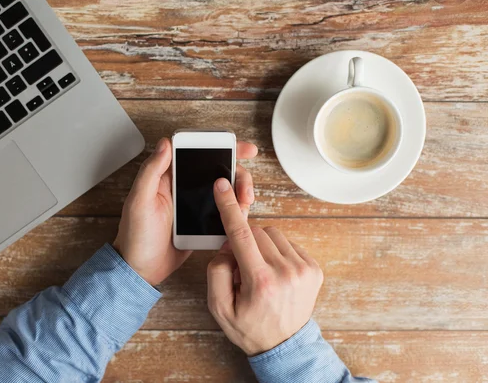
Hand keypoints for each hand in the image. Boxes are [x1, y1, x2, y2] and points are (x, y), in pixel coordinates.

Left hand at [114, 138, 257, 285]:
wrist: (141, 270)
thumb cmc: (134, 236)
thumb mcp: (139, 201)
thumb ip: (151, 171)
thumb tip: (165, 143)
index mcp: (169, 177)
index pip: (198, 154)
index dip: (223, 147)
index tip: (242, 149)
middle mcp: (185, 188)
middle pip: (219, 171)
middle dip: (239, 174)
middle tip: (245, 189)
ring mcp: (196, 206)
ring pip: (226, 192)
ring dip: (240, 194)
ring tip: (244, 204)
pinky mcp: (203, 224)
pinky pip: (224, 213)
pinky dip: (235, 212)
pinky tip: (240, 217)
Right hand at [207, 178, 323, 355]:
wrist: (284, 345)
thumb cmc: (249, 327)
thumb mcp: (219, 307)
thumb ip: (217, 271)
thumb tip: (228, 246)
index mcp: (260, 281)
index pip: (240, 234)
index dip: (228, 207)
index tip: (222, 186)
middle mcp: (285, 272)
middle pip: (256, 231)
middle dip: (243, 241)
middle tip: (241, 267)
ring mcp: (303, 269)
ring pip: (273, 234)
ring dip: (260, 245)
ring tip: (259, 271)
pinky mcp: (314, 269)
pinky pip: (288, 243)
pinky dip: (277, 251)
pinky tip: (274, 272)